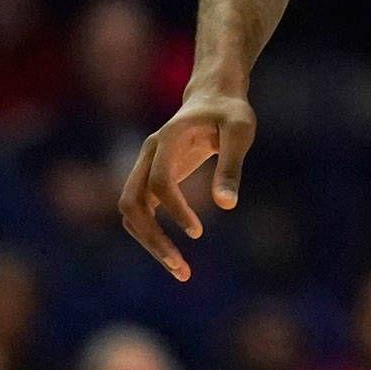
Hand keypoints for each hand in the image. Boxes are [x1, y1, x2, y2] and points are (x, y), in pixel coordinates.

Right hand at [118, 89, 256, 280]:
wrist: (213, 98)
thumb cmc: (230, 113)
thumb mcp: (240, 132)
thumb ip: (231, 165)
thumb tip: (226, 205)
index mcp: (168, 138)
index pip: (159, 181)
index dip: (175, 209)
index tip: (198, 232)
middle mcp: (148, 154)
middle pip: (131, 202)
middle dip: (152, 238)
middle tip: (181, 267)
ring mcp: (146, 168)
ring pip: (132, 213)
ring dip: (150, 243)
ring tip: (181, 271)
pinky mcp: (152, 180)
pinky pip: (143, 213)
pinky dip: (153, 236)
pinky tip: (178, 257)